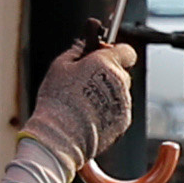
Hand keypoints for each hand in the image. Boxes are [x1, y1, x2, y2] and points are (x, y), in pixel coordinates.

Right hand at [22, 41, 136, 169]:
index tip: (103, 56)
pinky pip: (119, 111)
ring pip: (121, 92)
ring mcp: (124, 102)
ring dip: (108, 94)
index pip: (126, 50)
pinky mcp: (124, 121)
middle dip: (109, 74)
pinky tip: (89, 117)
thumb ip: (78, 51)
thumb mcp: (59, 67)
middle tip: (88, 81)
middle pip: (122, 71)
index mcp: (107, 63)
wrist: (60, 136)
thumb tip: (85, 46)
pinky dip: (108, 112)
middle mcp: (121, 80)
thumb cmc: (57, 101)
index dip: (115, 52)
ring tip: (84, 104)